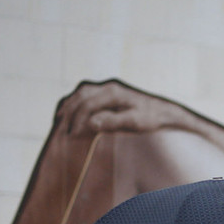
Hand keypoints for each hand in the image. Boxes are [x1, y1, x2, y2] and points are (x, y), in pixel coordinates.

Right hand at [57, 79, 180, 135]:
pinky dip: (76, 102)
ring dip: (70, 105)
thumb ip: (112, 122)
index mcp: (113, 93)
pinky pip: (86, 93)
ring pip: (82, 92)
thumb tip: (91, 123)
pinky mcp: (109, 91)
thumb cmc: (150, 119)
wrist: (163, 112)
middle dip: (69, 113)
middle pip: (81, 96)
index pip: (87, 105)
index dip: (77, 121)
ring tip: (60, 121)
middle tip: (63, 132)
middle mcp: (108, 86)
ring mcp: (108, 87)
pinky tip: (71, 112)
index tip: (72, 136)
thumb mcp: (134, 123)